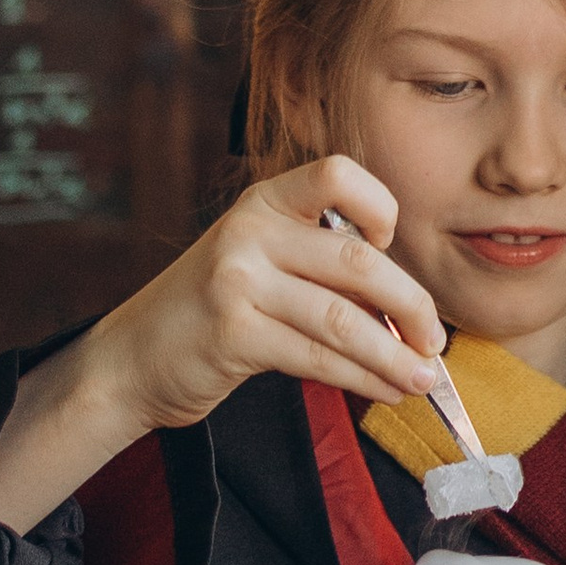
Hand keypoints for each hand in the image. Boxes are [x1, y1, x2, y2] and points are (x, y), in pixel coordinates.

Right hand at [0, 158, 450, 532]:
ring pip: (344, 319)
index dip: (380, 207)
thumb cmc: (211, 313)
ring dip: (395, 356)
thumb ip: (322, 269)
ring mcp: (237, 281)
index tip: (392, 250)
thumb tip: (410, 309)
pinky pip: (319, 358)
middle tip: (435, 344)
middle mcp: (250, 231)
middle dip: (411, 307)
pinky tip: (384, 391)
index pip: (337, 174)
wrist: (130, 360)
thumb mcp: (261, 265)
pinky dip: (362, 379)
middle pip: (359, 262)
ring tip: (422, 381)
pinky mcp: (233, 334)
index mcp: (264, 202)